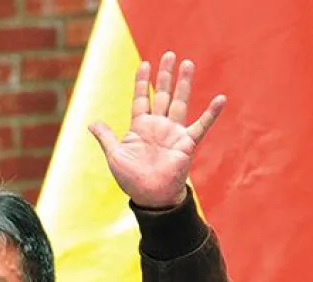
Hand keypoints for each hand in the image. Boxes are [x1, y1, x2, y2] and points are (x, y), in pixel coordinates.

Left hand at [88, 52, 225, 208]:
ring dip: (183, 83)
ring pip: (179, 102)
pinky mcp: (186, 143)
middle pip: (161, 95)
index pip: (140, 99)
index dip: (141, 82)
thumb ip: (106, 137)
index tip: (144, 63)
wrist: (150, 197)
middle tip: (169, 54)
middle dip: (164, 75)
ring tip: (187, 63)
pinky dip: (211, 113)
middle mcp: (158, 126)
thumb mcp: (115, 155)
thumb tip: (91, 123)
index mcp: (140, 127)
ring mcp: (173, 133)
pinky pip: (201, 125)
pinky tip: (220, 99)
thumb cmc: (131, 179)